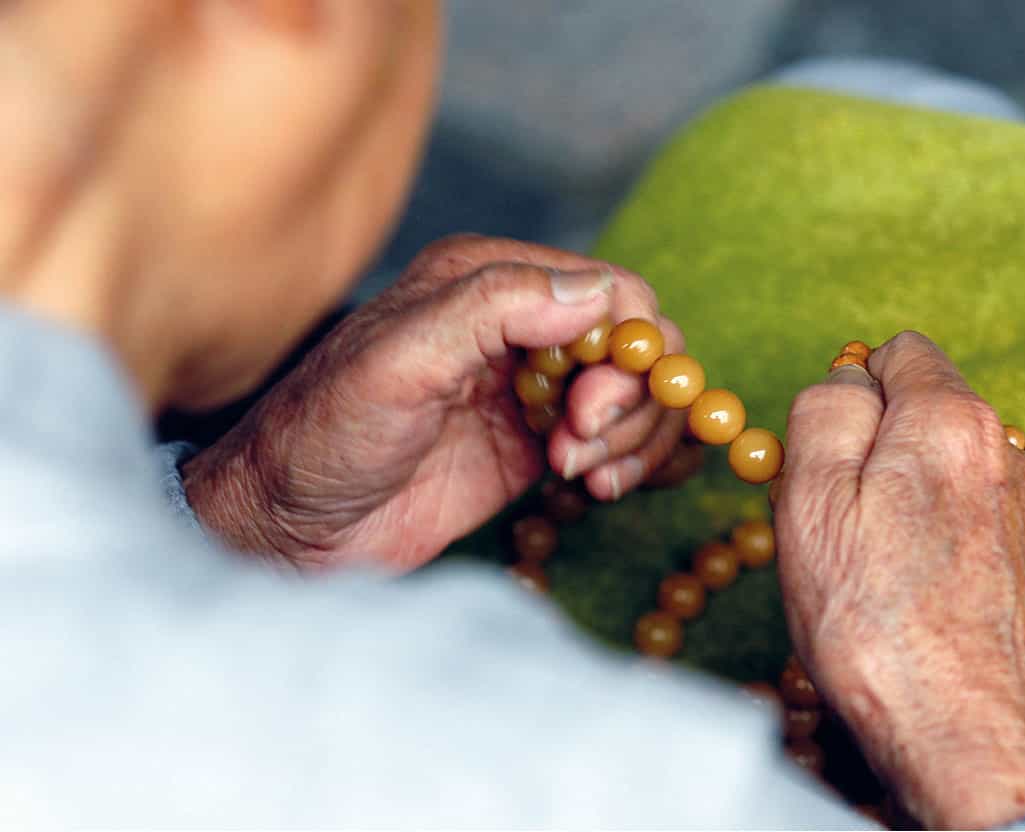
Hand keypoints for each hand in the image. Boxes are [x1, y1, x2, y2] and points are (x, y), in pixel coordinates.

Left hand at [183, 235, 686, 571]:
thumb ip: (494, 308)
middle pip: (640, 348)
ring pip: (640, 397)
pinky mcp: (538, 444)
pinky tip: (599, 488)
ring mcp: (535, 389)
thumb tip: (597, 294)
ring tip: (582, 476)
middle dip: (630, 402)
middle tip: (578, 447)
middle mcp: (520, 327)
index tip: (589, 410)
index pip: (613, 291)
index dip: (627, 351)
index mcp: (486, 281)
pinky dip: (634, 463)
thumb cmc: (326, 433)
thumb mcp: (399, 359)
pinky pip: (621, 441)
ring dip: (634, 439)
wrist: (293, 526)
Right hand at [776, 331, 1024, 828]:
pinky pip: (975, 522)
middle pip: (923, 413)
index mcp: (952, 421)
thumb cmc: (875, 626)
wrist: (967, 741)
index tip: (828, 459)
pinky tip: (923, 598)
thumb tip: (845, 378)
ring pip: (947, 471)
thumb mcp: (810, 500)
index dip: (850, 395)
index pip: (897, 353)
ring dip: (909, 499)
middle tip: (842, 526)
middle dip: (875, 450)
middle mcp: (1010, 453)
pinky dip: (943, 541)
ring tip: (881, 572)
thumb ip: (824, 411)